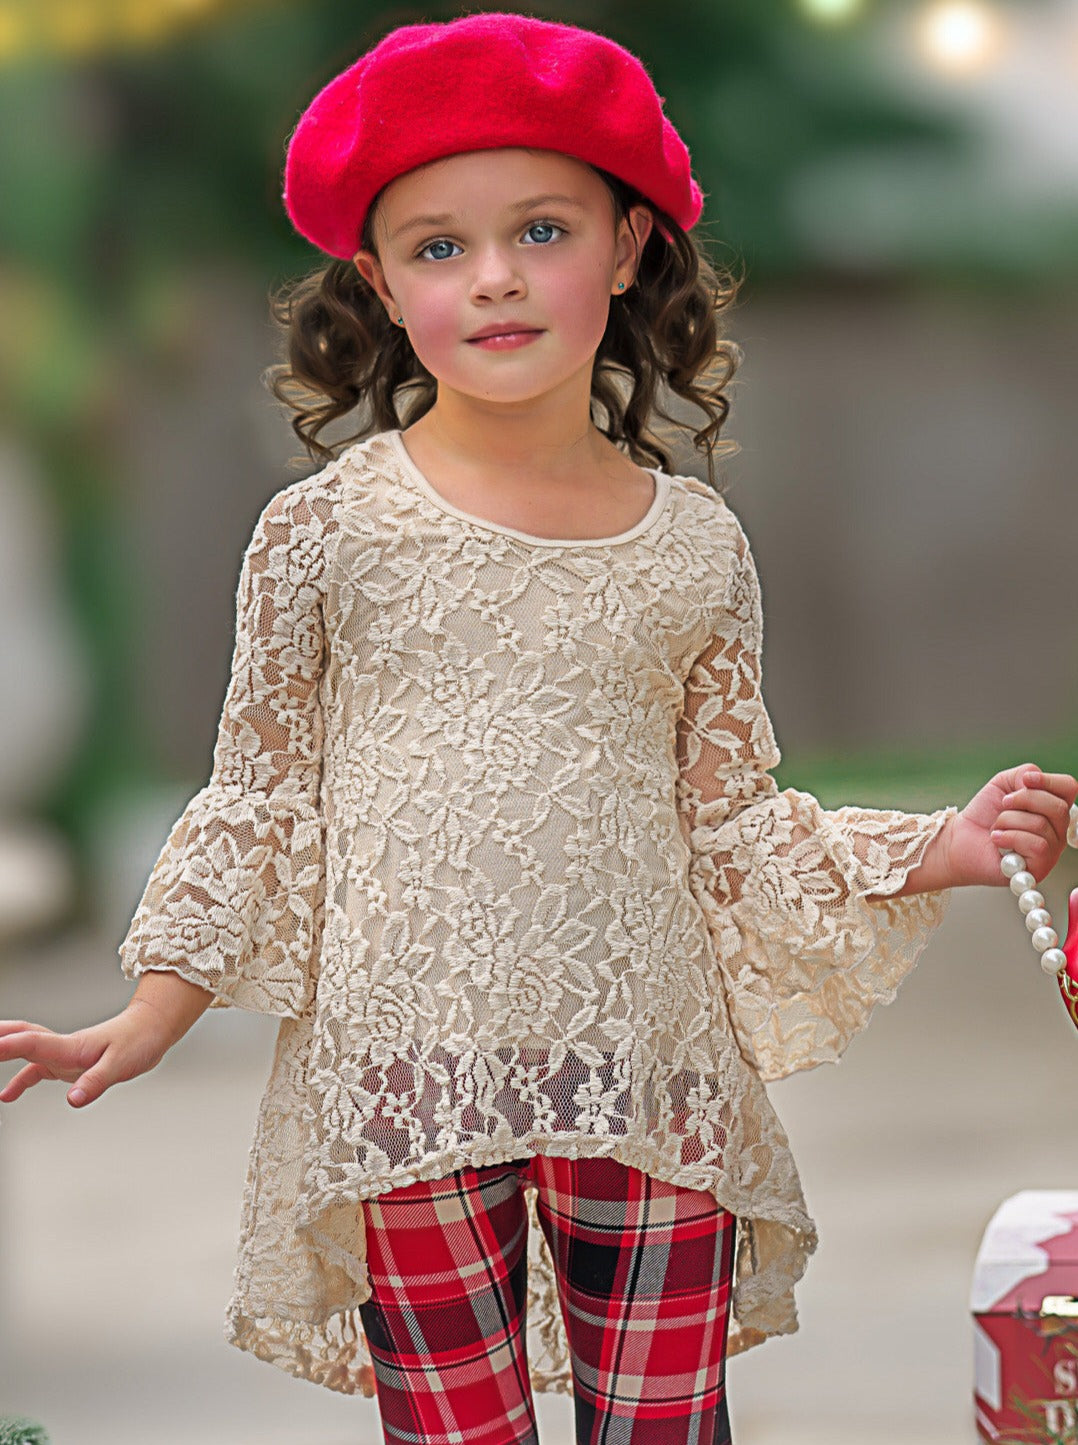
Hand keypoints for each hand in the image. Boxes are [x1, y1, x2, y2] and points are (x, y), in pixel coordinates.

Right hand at [0, 1001, 172, 1108]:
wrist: (152, 1028)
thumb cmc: (139, 1042)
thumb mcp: (121, 1065)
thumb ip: (95, 1082)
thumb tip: (73, 1099)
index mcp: (72, 1046)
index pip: (34, 1042)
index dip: (11, 1045)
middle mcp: (63, 1047)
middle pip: (21, 1036)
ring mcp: (64, 1052)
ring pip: (25, 1048)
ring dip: (2, 1050)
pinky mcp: (69, 1060)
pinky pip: (36, 1068)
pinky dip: (20, 1080)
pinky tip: (7, 1094)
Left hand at [943, 764, 1077, 887]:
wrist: (960, 840)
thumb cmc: (984, 814)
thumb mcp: (1003, 784)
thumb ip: (1024, 774)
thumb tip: (1034, 779)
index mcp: (1052, 808)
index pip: (1069, 788)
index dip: (1049, 781)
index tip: (1025, 779)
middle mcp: (1057, 830)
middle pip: (1057, 807)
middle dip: (1024, 799)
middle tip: (1003, 804)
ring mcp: (1051, 850)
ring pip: (1040, 825)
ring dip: (1008, 820)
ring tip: (997, 827)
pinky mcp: (1039, 867)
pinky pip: (1037, 845)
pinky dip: (1009, 837)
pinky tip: (997, 839)